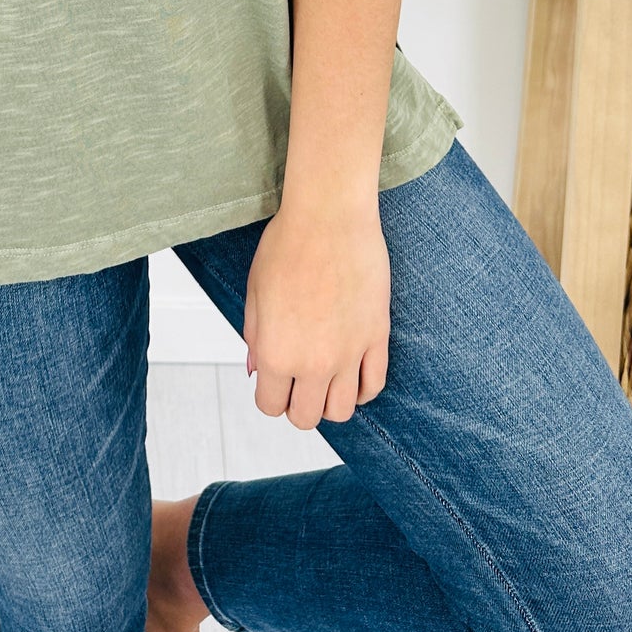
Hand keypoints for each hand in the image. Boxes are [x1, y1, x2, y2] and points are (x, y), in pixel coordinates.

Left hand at [242, 198, 389, 427]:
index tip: (274, 380)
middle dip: (298, 403)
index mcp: (276, 352)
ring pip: (343, 411)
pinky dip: (361, 389)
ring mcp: (349, 353)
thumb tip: (257, 370)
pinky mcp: (377, 337)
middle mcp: (313, 362)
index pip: (271, 406)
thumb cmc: (287, 244)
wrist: (329, 215)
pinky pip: (373, 385)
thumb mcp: (255, 291)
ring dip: (330, 401)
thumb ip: (254, 337)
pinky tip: (352, 375)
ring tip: (326, 378)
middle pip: (306, 417)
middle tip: (299, 379)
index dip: (270, 395)